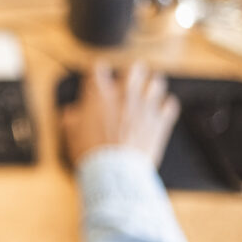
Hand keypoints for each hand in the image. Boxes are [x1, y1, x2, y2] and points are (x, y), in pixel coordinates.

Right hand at [61, 60, 180, 167]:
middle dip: (132, 72)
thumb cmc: (92, 153)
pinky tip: (163, 107)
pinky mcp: (160, 121)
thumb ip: (72, 119)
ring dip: (152, 84)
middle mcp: (124, 95)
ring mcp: (145, 107)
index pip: (98, 69)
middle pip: (134, 69)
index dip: (97, 71)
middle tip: (130, 76)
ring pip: (156, 82)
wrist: (115, 171)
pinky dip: (166, 105)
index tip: (98, 75)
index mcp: (100, 95)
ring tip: (150, 87)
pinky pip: (170, 105)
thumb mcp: (72, 134)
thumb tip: (71, 113)